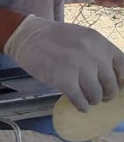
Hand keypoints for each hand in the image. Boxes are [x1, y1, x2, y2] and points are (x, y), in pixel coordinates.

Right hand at [5, 14, 123, 110]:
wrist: (27, 35)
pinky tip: (80, 106)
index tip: (117, 86)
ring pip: (96, 94)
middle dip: (107, 94)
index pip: (122, 65)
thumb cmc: (53, 38)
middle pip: (110, 83)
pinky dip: (81, 106)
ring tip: (88, 100)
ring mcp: (78, 66)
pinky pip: (79, 99)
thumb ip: (97, 52)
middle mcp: (92, 53)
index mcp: (99, 41)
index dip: (121, 80)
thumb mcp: (82, 38)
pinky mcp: (63, 78)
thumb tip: (109, 77)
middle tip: (101, 97)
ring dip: (93, 100)